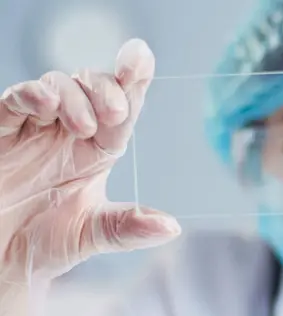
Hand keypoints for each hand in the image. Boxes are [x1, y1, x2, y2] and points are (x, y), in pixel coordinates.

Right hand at [0, 39, 180, 291]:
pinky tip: (45, 105)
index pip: (123, 106)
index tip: (141, 57)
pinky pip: (14, 102)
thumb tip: (171, 227)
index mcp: (99, 148)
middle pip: (94, 86)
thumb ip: (127, 227)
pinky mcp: (1, 133)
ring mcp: (35, 129)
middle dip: (108, 89)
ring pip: (58, 85)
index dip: (134, 78)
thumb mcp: (91, 235)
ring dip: (74, 96)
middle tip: (115, 114)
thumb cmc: (45, 243)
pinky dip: (29, 95)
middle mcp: (70, 132)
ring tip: (83, 127)